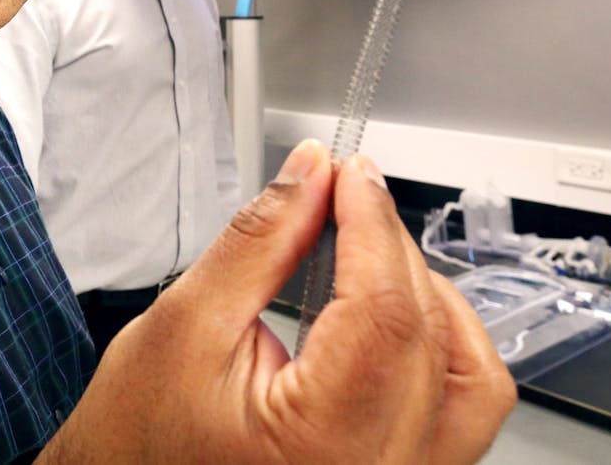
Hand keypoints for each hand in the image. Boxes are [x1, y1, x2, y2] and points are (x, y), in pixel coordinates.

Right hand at [40, 139, 515, 463]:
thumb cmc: (137, 441)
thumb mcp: (185, 325)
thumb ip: (258, 243)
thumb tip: (309, 177)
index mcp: (323, 444)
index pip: (384, 309)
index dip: (371, 223)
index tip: (349, 174)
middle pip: (430, 333)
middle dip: (391, 247)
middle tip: (344, 196)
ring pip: (472, 378)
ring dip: (431, 299)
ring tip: (370, 254)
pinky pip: (460, 412)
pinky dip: (439, 349)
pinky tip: (391, 312)